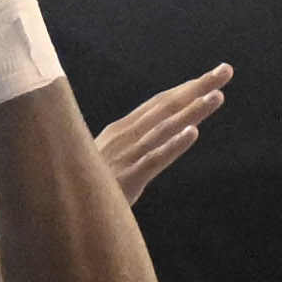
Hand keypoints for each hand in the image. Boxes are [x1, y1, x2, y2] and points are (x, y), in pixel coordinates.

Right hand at [98, 65, 233, 201]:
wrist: (56, 210)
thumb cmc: (85, 186)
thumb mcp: (107, 159)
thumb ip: (130, 147)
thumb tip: (152, 135)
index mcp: (122, 130)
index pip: (161, 104)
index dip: (188, 88)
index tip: (215, 75)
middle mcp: (126, 137)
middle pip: (167, 107)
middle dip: (197, 88)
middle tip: (225, 71)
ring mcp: (126, 156)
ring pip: (164, 129)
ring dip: (191, 111)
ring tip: (216, 96)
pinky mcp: (127, 180)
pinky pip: (154, 160)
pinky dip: (173, 145)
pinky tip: (192, 133)